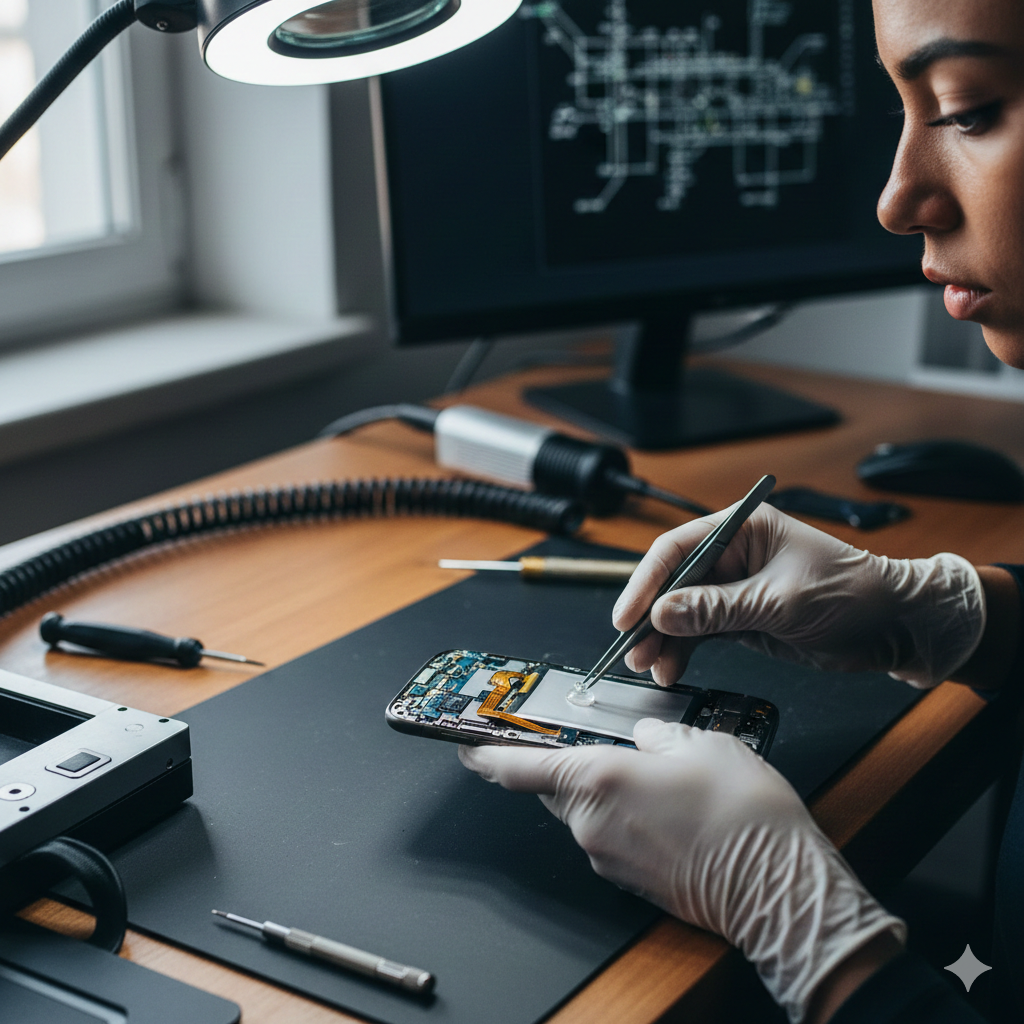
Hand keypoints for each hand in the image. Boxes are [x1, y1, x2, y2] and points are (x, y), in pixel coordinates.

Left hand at [460, 721, 904, 1022]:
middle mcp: (591, 822)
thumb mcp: (702, 744)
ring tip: (659, 781)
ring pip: (585, 813)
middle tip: (604, 749)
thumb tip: (646, 737)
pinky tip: (668, 812)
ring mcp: (607, 857)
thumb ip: (660, 735)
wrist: (775, 888)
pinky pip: (610, 838)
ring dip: (606, 794)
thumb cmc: (741, 814)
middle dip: (568, 767)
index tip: (465, 746)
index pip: (518, 768)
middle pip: (554, 788)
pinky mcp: (629, 880)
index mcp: (597, 778)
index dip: (486, 756)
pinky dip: (626, 820)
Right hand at [614, 503, 984, 688]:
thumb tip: (663, 612)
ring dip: (662, 639)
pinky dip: (682, 651)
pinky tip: (670, 668)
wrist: (895, 626)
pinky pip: (699, 634)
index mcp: (742, 529)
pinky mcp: (741, 619)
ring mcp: (734, 589)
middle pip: (673, 583)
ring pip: (681, 613)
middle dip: (650, 616)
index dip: (648, 581)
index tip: (629, 613)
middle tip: (633, 646)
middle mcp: (732, 556)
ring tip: (648, 665)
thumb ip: (717, 607)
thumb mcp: (779, 600)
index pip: (678, 549)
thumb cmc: (853, 592)